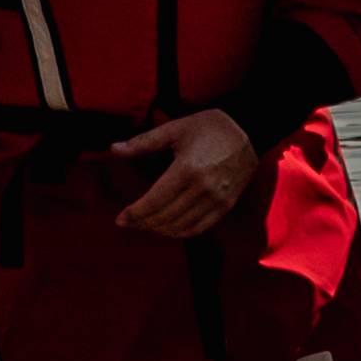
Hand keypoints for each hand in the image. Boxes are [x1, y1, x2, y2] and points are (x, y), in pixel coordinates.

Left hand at [113, 106, 256, 238]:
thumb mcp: (173, 129)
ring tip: (145, 225)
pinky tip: (168, 229)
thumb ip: (142, 143)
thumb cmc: (207, 127)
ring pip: (181, 226)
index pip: (154, 201)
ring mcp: (217, 200)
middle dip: (143, 223)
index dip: (135, 213)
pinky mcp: (226, 206)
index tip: (120, 219)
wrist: (247, 131)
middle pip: (165, 217)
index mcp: (186, 169)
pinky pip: (200, 228)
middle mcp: (202, 189)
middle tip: (128, 222)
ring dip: (159, 230)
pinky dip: (181, 232)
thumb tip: (113, 149)